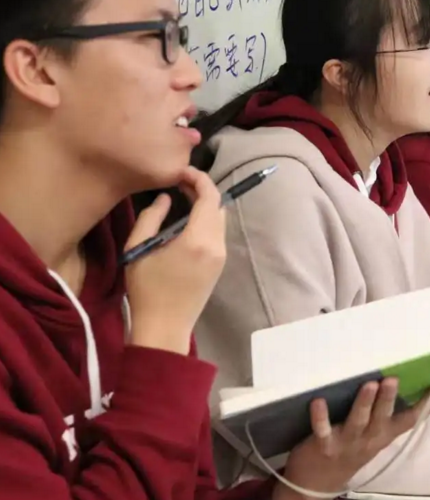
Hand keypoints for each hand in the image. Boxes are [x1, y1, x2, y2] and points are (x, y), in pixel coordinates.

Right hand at [126, 167, 225, 354]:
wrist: (164, 329)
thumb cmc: (146, 291)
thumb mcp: (138, 249)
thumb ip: (150, 218)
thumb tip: (164, 198)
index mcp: (199, 240)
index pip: (210, 197)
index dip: (199, 179)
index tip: (181, 171)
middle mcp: (216, 245)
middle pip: (218, 207)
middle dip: (203, 190)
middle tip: (179, 182)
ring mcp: (221, 257)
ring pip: (219, 220)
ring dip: (205, 205)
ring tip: (182, 198)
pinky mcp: (219, 265)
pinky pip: (217, 234)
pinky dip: (206, 220)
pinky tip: (187, 220)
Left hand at [271, 378, 429, 499]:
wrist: (318, 484)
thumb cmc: (351, 449)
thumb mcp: (374, 437)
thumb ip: (387, 415)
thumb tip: (405, 385)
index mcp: (385, 434)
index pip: (412, 418)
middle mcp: (370, 439)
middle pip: (382, 418)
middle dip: (389, 399)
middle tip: (393, 379)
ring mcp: (348, 443)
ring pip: (358, 421)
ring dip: (364, 403)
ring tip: (369, 384)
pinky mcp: (324, 445)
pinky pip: (323, 430)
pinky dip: (320, 417)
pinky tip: (318, 401)